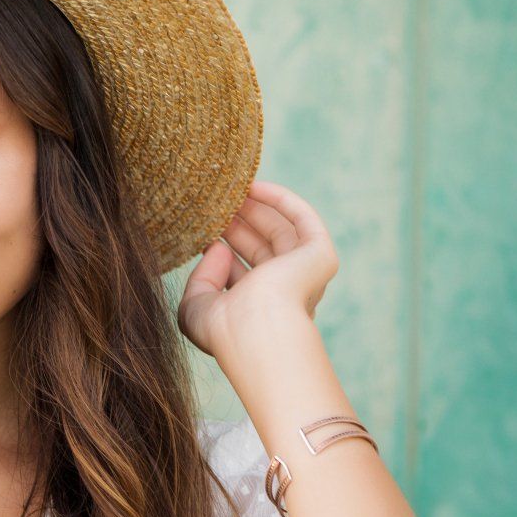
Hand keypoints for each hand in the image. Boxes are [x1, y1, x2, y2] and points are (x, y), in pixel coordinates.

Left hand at [178, 180, 338, 361]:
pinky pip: (302, 219)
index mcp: (262, 312)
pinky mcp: (320, 256)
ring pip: (280, 231)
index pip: (243, 274)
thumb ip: (202, 278)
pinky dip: (280, 199)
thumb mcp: (197, 306)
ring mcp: (305, 275)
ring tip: (226, 191)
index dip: (222, 250)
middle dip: (236, 224)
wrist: (254, 330)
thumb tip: (218, 248)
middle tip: (212, 205)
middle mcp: (287, 294)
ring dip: (254, 209)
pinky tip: (253, 186)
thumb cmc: (223, 329)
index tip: (200, 231)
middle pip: (262, 248)